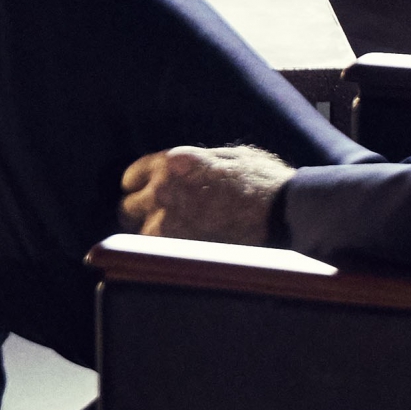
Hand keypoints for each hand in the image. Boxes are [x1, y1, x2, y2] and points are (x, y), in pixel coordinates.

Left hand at [117, 144, 293, 244]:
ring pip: (140, 235)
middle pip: (127, 208)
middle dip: (137, 212)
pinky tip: (180, 249)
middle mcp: (163, 190)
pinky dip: (166, 252)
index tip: (141, 192)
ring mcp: (169, 222)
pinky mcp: (180, 249)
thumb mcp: (228, 155)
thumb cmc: (263, 179)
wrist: (283, 211)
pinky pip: (159, 254)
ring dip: (151, 235)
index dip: (138, 185)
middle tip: (149, 218)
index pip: (133, 176)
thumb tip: (184, 167)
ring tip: (168, 238)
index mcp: (172, 162)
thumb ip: (197, 161)